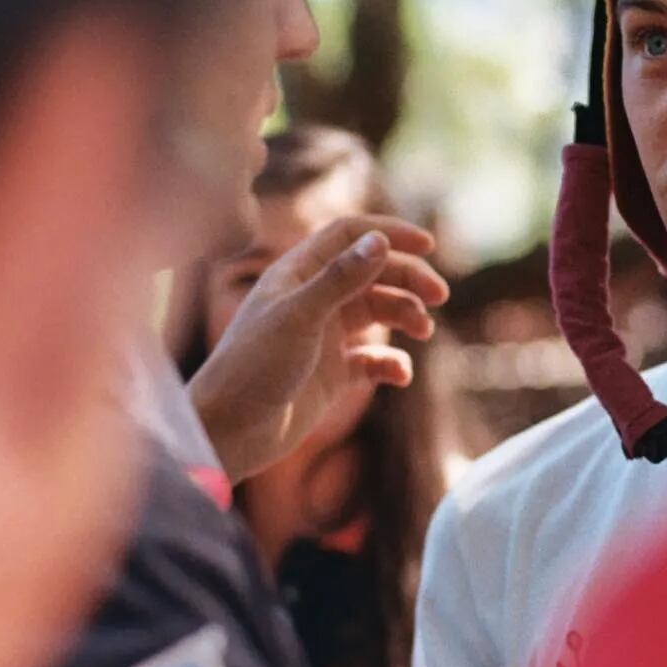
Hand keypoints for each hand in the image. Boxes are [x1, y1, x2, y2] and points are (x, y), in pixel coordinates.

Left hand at [189, 214, 447, 481]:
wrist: (227, 433)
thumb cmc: (253, 367)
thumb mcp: (299, 317)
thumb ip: (341, 278)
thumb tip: (381, 240)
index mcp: (298, 274)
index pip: (350, 236)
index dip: (388, 233)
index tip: (427, 245)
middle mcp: (313, 299)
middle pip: (373, 273)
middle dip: (408, 279)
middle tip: (439, 296)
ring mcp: (323, 336)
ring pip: (378, 312)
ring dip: (405, 316)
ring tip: (423, 331)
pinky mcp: (331, 374)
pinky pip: (373, 360)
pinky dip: (392, 363)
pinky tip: (400, 375)